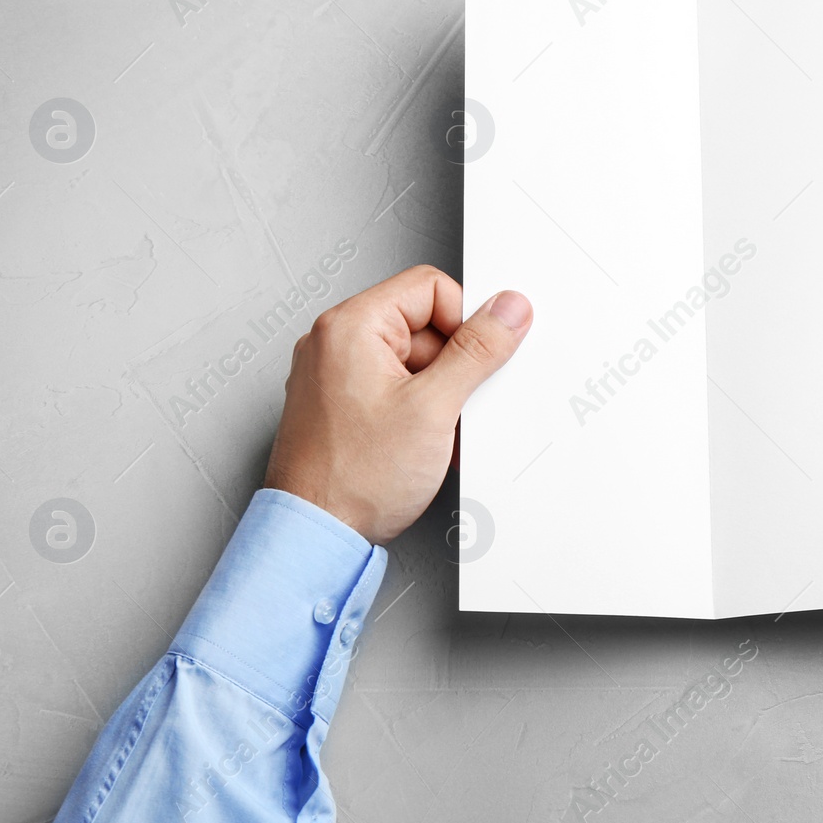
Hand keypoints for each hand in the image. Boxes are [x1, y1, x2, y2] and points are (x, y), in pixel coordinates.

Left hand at [264, 265, 532, 544]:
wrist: (315, 535)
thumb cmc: (353, 478)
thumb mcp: (433, 407)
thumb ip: (476, 351)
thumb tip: (507, 309)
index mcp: (350, 326)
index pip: (430, 287)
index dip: (465, 320)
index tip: (478, 358)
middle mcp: (334, 342)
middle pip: (423, 324)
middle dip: (452, 366)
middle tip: (453, 404)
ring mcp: (335, 374)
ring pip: (413, 360)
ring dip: (437, 393)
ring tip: (432, 432)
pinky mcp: (341, 404)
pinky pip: (395, 386)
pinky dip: (418, 410)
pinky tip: (422, 442)